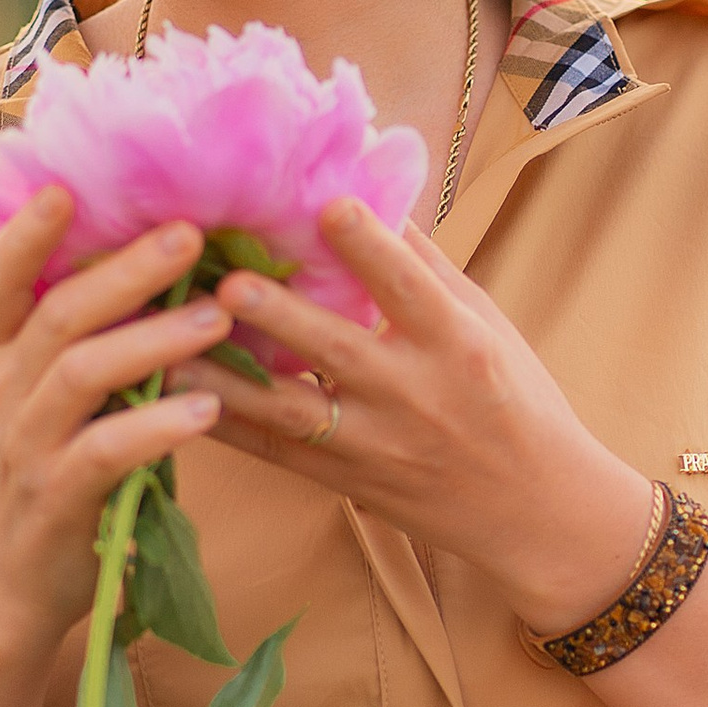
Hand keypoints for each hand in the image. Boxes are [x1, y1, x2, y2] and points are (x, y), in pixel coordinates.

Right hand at [0, 194, 231, 648]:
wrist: (7, 583)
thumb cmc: (48, 469)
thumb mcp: (45, 397)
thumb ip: (83, 339)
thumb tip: (162, 263)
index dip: (26, 231)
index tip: (66, 184)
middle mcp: (2, 392)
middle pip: (58, 313)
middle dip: (125, 269)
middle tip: (192, 235)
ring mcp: (26, 446)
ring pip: (83, 373)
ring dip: (155, 339)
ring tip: (220, 316)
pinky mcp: (57, 499)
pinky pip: (107, 451)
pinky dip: (158, 426)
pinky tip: (207, 408)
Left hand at [184, 202, 656, 636]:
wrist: (539, 512)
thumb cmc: (517, 403)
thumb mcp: (487, 326)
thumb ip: (427, 268)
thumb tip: (373, 194)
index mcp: (458, 344)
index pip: (411, 288)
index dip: (371, 246)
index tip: (329, 204)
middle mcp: (416, 394)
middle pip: (340, 351)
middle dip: (282, 317)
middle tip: (226, 280)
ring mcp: (376, 444)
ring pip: (291, 410)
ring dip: (227, 376)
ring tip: (169, 340)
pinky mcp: (345, 482)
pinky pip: (274, 451)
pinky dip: (222, 423)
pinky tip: (170, 393)